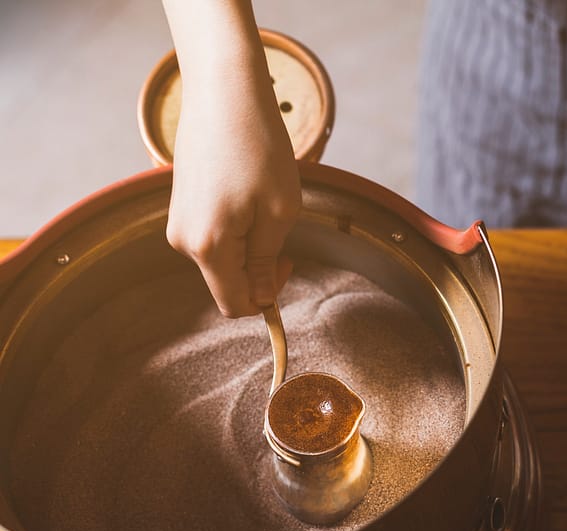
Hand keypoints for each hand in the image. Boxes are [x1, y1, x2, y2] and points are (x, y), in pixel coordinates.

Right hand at [162, 0, 299, 317]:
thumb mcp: (278, 211)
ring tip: (265, 202)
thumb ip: (265, 261)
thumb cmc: (258, 148)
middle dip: (259, 269)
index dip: (267, 299)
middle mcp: (183, 241)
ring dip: (250, 245)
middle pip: (227, 282)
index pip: (235, 304)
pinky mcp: (181, 204)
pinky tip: (248, 192)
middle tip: (283, 230)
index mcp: (207, 247)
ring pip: (222, 258)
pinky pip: (213, 235)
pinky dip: (237, 227)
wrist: (224, 92)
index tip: (288, 264)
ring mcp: (178, 222)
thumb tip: (261, 299)